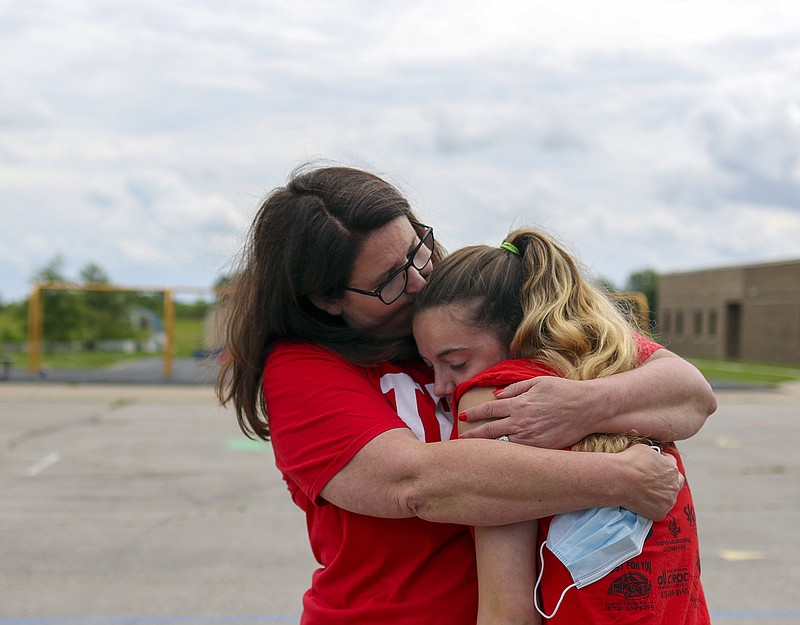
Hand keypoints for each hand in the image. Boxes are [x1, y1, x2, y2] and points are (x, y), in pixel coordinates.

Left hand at [459, 376, 592, 448]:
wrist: (588, 408)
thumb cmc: (563, 392)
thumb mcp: (538, 382)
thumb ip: (515, 389)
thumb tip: (495, 395)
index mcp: (519, 404)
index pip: (489, 410)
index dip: (474, 413)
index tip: (463, 416)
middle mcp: (521, 422)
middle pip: (489, 430)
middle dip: (472, 434)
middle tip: (460, 438)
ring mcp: (531, 437)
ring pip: (501, 444)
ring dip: (486, 447)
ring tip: (473, 450)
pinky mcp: (541, 448)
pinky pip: (519, 452)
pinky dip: (506, 453)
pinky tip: (497, 456)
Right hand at [617, 444, 683, 520]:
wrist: (619, 480)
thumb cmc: (629, 462)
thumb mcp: (644, 449)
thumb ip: (654, 455)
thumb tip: (651, 459)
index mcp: (671, 468)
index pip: (671, 465)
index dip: (662, 465)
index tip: (655, 467)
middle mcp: (674, 485)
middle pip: (676, 483)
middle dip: (668, 481)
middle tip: (654, 481)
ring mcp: (668, 500)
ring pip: (668, 498)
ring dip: (660, 495)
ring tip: (645, 493)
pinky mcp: (660, 512)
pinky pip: (659, 510)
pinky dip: (652, 507)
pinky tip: (641, 502)